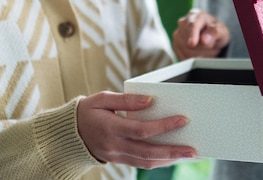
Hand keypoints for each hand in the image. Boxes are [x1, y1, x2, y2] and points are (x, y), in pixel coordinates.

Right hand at [77, 91, 195, 168]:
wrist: (69, 134)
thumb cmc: (87, 111)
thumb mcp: (102, 98)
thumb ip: (126, 99)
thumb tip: (149, 100)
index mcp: (110, 128)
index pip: (141, 129)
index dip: (163, 126)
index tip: (182, 120)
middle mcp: (114, 146)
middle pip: (148, 152)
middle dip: (173, 151)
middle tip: (193, 149)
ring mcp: (117, 156)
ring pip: (146, 162)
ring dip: (169, 160)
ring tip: (188, 154)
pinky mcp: (119, 160)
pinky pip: (142, 164)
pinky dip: (159, 161)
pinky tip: (173, 156)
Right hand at [172, 10, 229, 59]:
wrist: (211, 37)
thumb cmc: (216, 32)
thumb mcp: (222, 32)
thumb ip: (215, 33)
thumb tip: (204, 40)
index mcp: (196, 15)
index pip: (192, 25)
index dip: (192, 35)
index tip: (192, 44)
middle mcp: (184, 22)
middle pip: (188, 39)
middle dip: (201, 49)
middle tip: (212, 48)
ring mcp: (178, 33)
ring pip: (184, 49)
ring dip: (198, 54)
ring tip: (207, 50)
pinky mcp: (175, 44)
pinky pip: (181, 55)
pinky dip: (192, 58)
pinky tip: (199, 54)